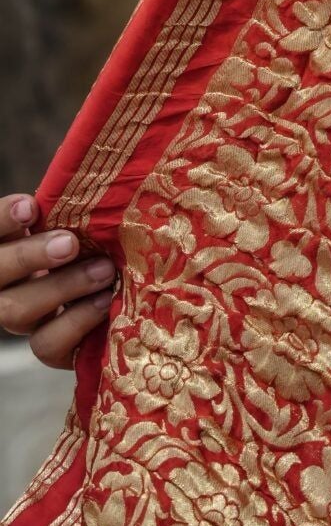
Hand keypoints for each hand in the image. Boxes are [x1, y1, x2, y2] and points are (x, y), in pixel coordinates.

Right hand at [0, 194, 117, 369]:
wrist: (125, 295)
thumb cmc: (97, 241)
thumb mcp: (79, 222)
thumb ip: (71, 211)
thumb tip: (92, 177)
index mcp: (8, 246)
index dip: (2, 219)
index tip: (30, 207)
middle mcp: (4, 285)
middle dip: (29, 256)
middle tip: (69, 243)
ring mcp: (22, 318)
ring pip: (15, 311)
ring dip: (61, 288)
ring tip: (103, 270)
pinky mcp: (48, 348)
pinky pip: (46, 344)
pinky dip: (75, 322)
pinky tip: (103, 303)